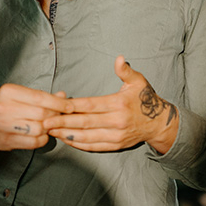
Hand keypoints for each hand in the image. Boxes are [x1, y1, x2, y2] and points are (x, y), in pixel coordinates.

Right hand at [0, 84, 67, 156]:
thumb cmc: (3, 105)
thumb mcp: (18, 94)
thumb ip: (40, 96)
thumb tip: (63, 96)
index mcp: (9, 92)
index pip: (40, 97)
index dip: (58, 103)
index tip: (69, 107)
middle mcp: (4, 108)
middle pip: (41, 114)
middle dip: (54, 116)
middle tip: (60, 117)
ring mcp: (4, 126)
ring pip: (38, 129)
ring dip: (48, 129)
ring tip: (49, 126)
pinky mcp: (5, 141)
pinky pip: (32, 142)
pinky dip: (42, 139)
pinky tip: (42, 135)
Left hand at [43, 56, 178, 153]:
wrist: (160, 123)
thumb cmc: (146, 99)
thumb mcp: (138, 81)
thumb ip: (126, 71)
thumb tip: (119, 58)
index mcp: (119, 104)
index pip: (90, 105)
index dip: (72, 107)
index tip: (57, 106)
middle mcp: (116, 121)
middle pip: (85, 123)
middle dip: (63, 123)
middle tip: (46, 122)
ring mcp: (116, 135)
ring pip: (87, 137)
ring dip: (68, 135)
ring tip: (52, 132)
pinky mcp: (116, 145)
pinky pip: (94, 146)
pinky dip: (79, 144)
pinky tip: (67, 140)